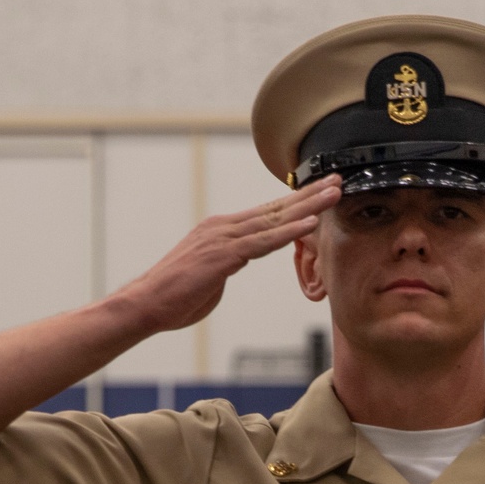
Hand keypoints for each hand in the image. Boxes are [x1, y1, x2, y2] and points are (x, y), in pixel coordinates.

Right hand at [122, 176, 341, 332]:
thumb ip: (229, 263)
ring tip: (334, 194)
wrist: (147, 303)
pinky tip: (310, 223)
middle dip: (309, 194)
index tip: (320, 191)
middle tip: (338, 179)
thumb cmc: (175, 296)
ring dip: (308, 206)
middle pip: (275, 208)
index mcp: (221, 230)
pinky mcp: (223, 255)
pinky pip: (263, 242)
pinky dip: (288, 231)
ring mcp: (223, 238)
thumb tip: (239, 261)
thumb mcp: (210, 275)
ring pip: (274, 219)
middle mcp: (223, 227)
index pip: (266, 213)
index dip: (296, 202)